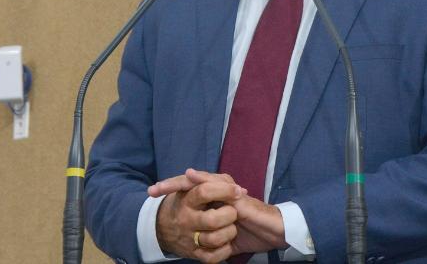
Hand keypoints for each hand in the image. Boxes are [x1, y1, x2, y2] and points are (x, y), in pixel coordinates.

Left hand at [151, 169, 288, 255]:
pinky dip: (203, 179)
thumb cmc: (253, 233)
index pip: (193, 194)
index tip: (154, 199)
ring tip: (163, 185)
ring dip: (181, 182)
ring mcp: (229, 193)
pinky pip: (218, 185)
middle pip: (193, 184)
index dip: (174, 195)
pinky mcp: (237, 196)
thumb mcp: (227, 237)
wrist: (276, 233)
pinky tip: (190, 176)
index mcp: (217, 203)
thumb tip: (198, 250)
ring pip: (202, 182)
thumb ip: (213, 236)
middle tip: (151, 191)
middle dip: (171, 186)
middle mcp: (222, 194)